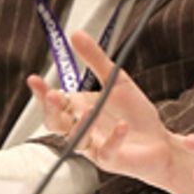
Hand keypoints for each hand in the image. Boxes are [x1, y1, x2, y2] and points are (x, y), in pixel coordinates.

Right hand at [25, 30, 177, 185]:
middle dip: (51, 110)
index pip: (53, 102)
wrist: (159, 141)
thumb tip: (76, 34)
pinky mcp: (111, 159)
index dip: (41, 93)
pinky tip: (122, 127)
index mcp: (78, 109)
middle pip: (55, 123)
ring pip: (77, 139)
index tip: (34, 79)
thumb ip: (95, 60)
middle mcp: (82, 127)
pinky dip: (113, 138)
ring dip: (81, 124)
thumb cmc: (134, 113)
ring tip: (88, 109)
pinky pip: (107, 150)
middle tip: (53, 95)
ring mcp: (94, 145)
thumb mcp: (116, 80)